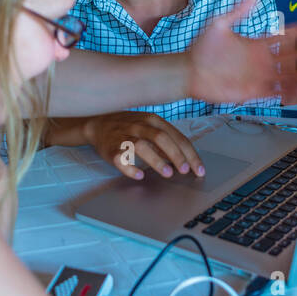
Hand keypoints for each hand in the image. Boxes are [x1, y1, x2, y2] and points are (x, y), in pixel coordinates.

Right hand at [83, 111, 204, 180]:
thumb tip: (185, 160)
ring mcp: (124, 136)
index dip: (189, 153)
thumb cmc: (128, 126)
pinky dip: (130, 168)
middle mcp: (139, 125)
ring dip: (156, 161)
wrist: (98, 124)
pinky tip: (139, 175)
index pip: (176, 136)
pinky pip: (121, 158)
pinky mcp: (111, 149)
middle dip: (176, 155)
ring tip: (168, 174)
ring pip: (142, 146)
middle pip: (161, 138)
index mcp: (152, 120)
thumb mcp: (148, 126)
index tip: (198, 169)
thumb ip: (165, 140)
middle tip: (185, 171)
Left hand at [185, 0, 296, 103]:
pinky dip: (289, 93)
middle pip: (295, 57)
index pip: (286, 37)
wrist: (189, 71)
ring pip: (290, 75)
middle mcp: (264, 60)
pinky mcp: (254, 92)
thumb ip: (237, 11)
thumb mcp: (219, 24)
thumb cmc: (202, 48)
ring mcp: (260, 77)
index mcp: (258, 44)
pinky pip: (276, 92)